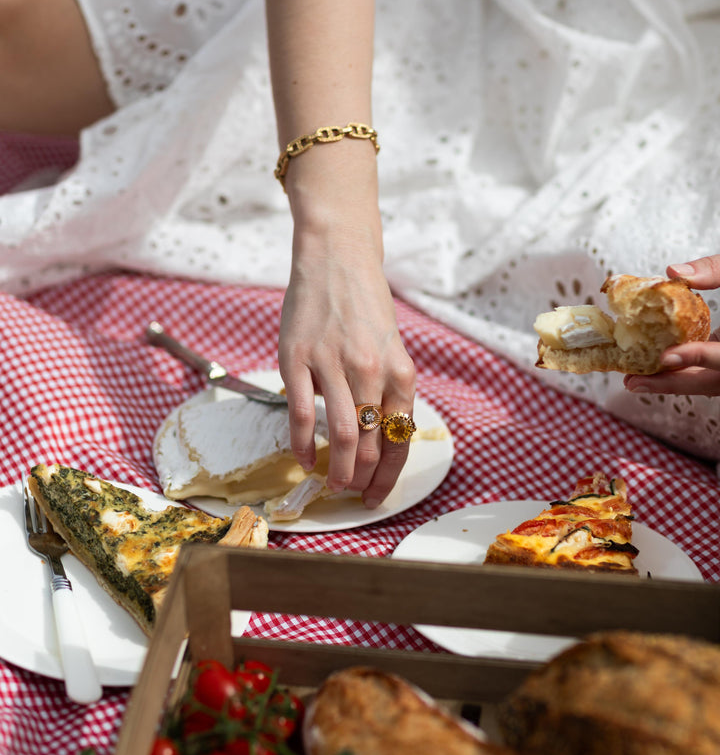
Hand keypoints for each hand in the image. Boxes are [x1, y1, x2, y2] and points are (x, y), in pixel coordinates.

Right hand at [278, 202, 415, 508]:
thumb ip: (388, 390)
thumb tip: (379, 439)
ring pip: (340, 434)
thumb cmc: (365, 305)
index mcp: (400, 371)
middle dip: (361, 479)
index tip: (377, 496)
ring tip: (330, 482)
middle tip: (350, 492)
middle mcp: (371, 370)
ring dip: (336, 469)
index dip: (388, 476)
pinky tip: (301, 458)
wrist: (337, 257)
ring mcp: (333, 364)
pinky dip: (300, 444)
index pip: (398, 439)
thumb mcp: (390, 347)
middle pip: (369, 444)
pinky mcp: (298, 359)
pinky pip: (299, 413)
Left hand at [624, 256, 719, 395]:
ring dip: (674, 383)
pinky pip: (709, 374)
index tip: (666, 356)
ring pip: (710, 382)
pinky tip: (654, 368)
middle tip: (634, 382)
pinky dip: (683, 372)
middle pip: (714, 381)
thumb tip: (674, 272)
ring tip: (636, 380)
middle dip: (673, 383)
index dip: (698, 358)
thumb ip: (716, 269)